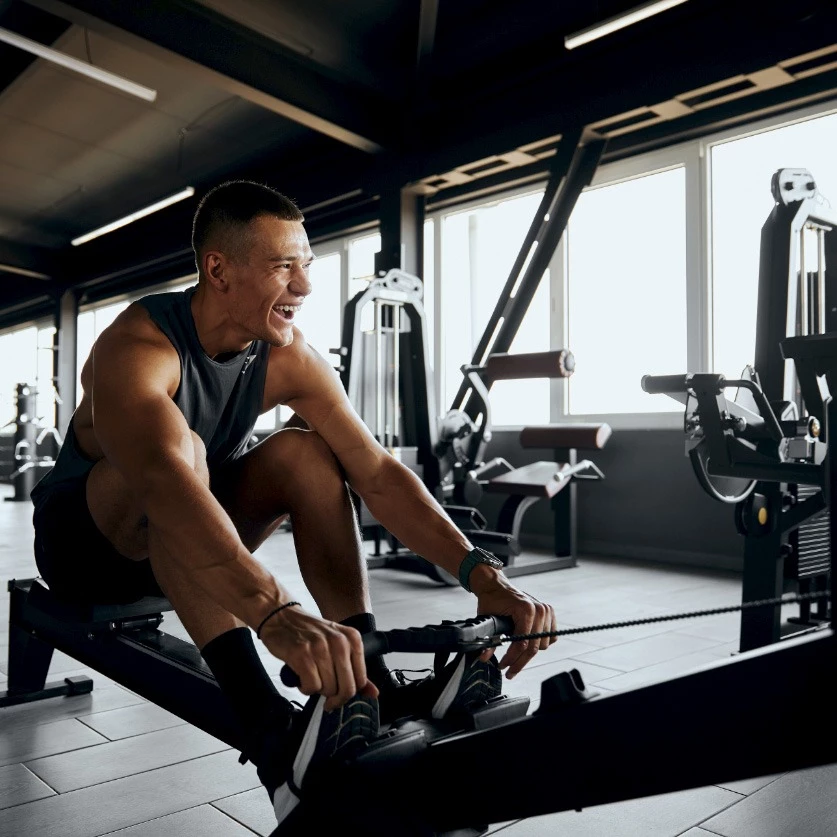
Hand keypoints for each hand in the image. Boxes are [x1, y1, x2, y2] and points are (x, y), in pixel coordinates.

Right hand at [259, 605, 378, 710]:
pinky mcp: (302, 655)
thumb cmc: (309, 633)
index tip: (339, 696)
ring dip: (317, 690)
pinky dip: (305, 688)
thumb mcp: (337, 644)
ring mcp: (321, 647)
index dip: (349, 693)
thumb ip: (355, 669)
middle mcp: (339, 642)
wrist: (281, 617)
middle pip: (346, 688)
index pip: (360, 680)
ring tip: (311, 676)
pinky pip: (311, 687)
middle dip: (334, 698)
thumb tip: (373, 693)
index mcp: (352, 638)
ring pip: (328, 689)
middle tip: (325, 696)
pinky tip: (302, 677)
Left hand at [470, 566, 556, 678]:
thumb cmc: (492, 600)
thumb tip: (484, 658)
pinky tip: (527, 645)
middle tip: (509, 671)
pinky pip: (550, 637)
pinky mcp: (549, 613)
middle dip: (520, 661)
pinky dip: (540, 643)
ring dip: (529, 653)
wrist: (496, 585)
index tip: (503, 667)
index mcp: (526, 610)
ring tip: (515, 656)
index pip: (522, 644)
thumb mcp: (487, 620)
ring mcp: (546, 611)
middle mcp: (539, 610)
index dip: (512, 659)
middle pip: (533, 647)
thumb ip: (489, 641)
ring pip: (542, 645)